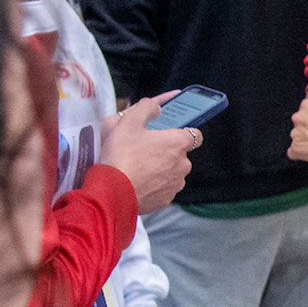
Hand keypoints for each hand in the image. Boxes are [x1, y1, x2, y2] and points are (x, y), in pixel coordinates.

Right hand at [101, 95, 196, 214]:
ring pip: (173, 171)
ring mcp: (176, 183)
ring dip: (161, 167)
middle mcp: (183, 164)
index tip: (170, 132)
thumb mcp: (129, 121)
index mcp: (178, 143)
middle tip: (145, 148)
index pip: (195, 133)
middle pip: (180, 153)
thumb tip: (157, 107)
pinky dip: (155, 183)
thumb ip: (147, 107)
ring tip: (139, 165)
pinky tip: (138, 180)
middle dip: (167, 150)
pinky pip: (164, 187)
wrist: (112, 191)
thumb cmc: (121, 156)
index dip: (183, 131)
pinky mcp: (167, 199)